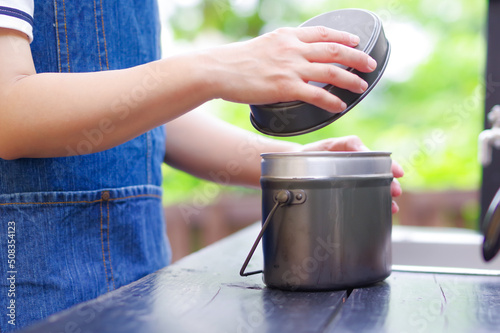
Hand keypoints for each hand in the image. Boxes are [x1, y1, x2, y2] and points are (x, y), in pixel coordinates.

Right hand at [201, 26, 376, 112]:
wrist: (218, 70)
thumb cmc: (235, 61)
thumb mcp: (263, 45)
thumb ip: (281, 49)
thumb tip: (291, 58)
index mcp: (288, 36)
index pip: (323, 32)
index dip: (344, 36)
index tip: (356, 41)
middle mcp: (293, 48)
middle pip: (334, 49)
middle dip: (357, 56)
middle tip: (370, 64)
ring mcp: (291, 67)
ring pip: (330, 71)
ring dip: (350, 79)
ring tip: (362, 86)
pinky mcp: (285, 87)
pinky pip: (316, 93)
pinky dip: (331, 100)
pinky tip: (340, 105)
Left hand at [300, 135, 403, 213]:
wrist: (293, 168)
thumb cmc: (311, 154)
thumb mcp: (328, 145)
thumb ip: (347, 143)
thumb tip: (364, 148)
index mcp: (354, 157)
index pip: (378, 160)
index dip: (390, 166)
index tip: (398, 173)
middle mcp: (355, 170)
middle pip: (379, 178)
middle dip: (390, 185)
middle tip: (395, 192)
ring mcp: (350, 183)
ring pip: (373, 191)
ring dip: (384, 198)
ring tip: (391, 207)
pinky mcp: (343, 195)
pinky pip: (361, 200)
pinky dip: (372, 207)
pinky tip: (379, 213)